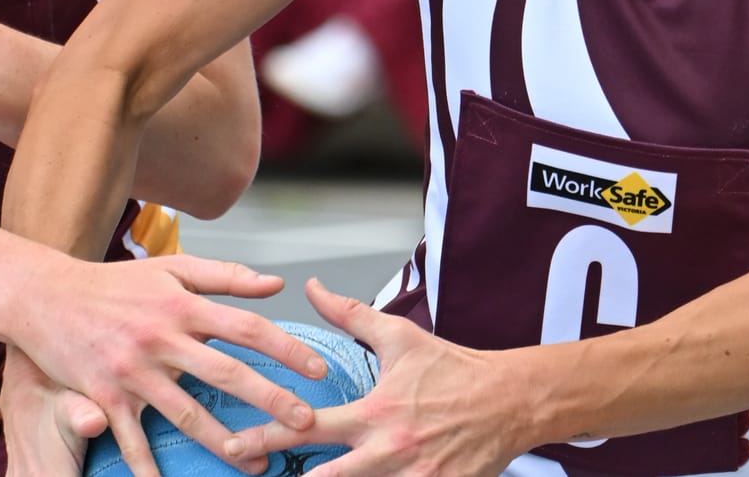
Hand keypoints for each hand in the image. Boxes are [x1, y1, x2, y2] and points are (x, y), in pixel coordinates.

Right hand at [9, 253, 324, 476]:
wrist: (47, 297)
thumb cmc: (115, 284)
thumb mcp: (171, 270)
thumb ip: (226, 277)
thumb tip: (277, 284)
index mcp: (182, 307)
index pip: (246, 327)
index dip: (285, 348)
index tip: (318, 369)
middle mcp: (161, 339)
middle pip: (225, 372)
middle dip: (269, 399)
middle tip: (305, 423)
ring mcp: (133, 371)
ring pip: (186, 412)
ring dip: (223, 440)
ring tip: (255, 460)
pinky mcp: (106, 397)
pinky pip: (132, 439)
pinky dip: (148, 468)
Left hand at [223, 279, 528, 476]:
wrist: (511, 400)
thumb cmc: (453, 369)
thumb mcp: (399, 337)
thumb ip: (350, 315)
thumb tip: (313, 289)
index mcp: (376, 413)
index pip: (310, 426)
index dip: (269, 435)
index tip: (237, 442)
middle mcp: (390, 451)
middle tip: (251, 472)